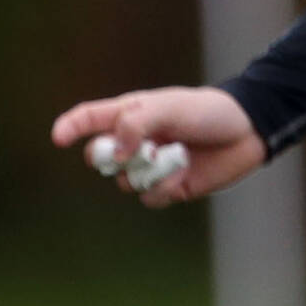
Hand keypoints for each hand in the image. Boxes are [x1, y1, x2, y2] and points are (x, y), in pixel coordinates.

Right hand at [50, 86, 264, 206]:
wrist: (247, 133)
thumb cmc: (208, 112)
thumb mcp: (170, 108)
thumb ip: (137, 124)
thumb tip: (116, 152)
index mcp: (131, 114)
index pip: (90, 119)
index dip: (70, 128)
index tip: (58, 139)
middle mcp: (136, 141)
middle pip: (101, 157)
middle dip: (111, 159)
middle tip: (132, 153)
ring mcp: (150, 166)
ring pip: (125, 181)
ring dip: (146, 173)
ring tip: (173, 157)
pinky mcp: (167, 187)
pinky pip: (149, 197)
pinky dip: (163, 188)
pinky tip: (183, 175)